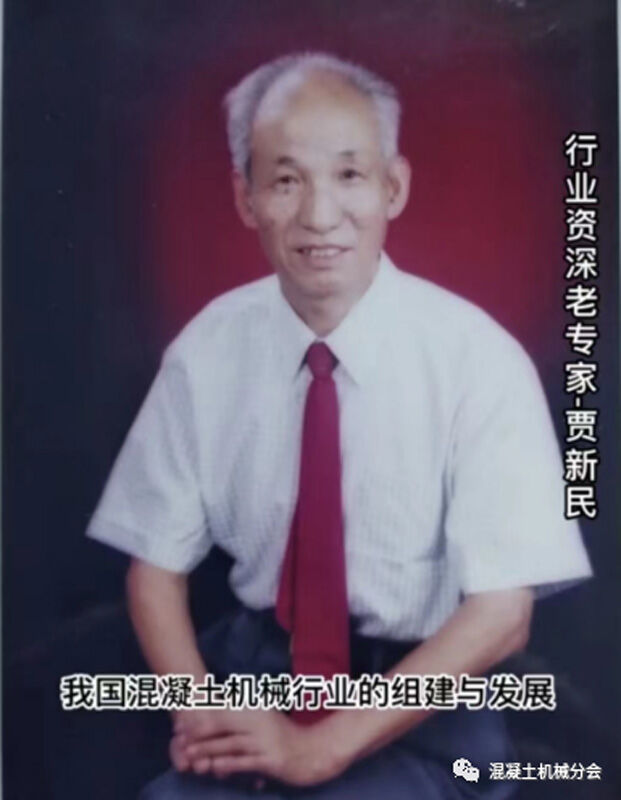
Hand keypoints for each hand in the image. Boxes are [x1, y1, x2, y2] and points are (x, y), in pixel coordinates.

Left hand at [174, 708, 347, 786]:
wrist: (315, 752)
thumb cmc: (287, 738)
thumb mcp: (267, 720)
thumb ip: (246, 717)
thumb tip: (223, 712)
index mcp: (256, 710)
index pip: (223, 710)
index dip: (202, 716)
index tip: (183, 724)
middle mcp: (259, 721)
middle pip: (223, 724)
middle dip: (199, 731)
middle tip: (179, 739)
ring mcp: (265, 741)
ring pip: (230, 743)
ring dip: (207, 749)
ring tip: (189, 754)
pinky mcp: (270, 759)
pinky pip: (244, 761)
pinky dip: (227, 764)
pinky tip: (213, 767)